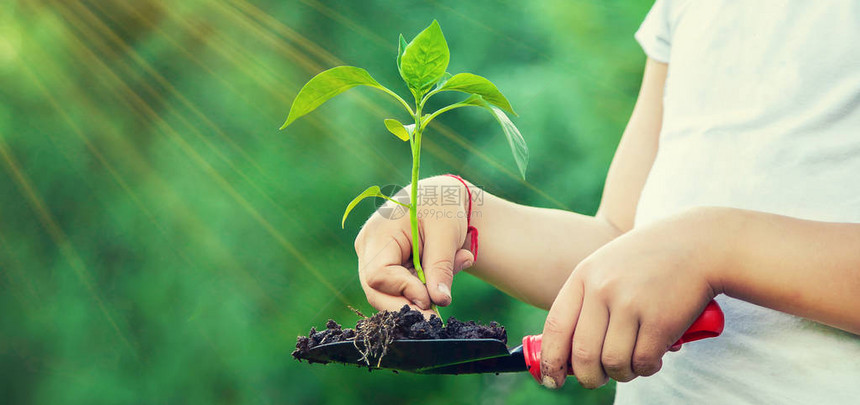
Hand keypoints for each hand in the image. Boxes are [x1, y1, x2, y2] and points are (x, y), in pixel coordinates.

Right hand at [354, 176, 475, 316]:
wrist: (440, 197)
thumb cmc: (442, 206)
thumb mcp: (447, 233)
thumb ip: (441, 266)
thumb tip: (440, 301)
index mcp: (378, 233)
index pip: (378, 274)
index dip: (402, 290)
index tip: (429, 299)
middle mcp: (368, 248)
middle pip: (375, 291)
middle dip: (406, 305)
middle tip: (434, 317)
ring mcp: (372, 259)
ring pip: (387, 295)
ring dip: (417, 298)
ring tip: (445, 287)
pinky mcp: (384, 268)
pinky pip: (396, 291)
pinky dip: (419, 292)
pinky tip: (439, 283)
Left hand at [539, 208, 726, 388]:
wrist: (700, 243)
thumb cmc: (650, 260)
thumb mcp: (608, 267)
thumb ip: (587, 302)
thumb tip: (569, 355)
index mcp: (584, 275)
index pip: (556, 327)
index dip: (551, 360)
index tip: (553, 380)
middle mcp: (602, 288)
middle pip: (583, 354)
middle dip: (589, 377)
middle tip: (598, 379)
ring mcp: (631, 304)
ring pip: (613, 363)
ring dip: (622, 374)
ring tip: (631, 365)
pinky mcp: (660, 320)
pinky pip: (643, 362)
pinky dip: (646, 368)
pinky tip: (653, 358)